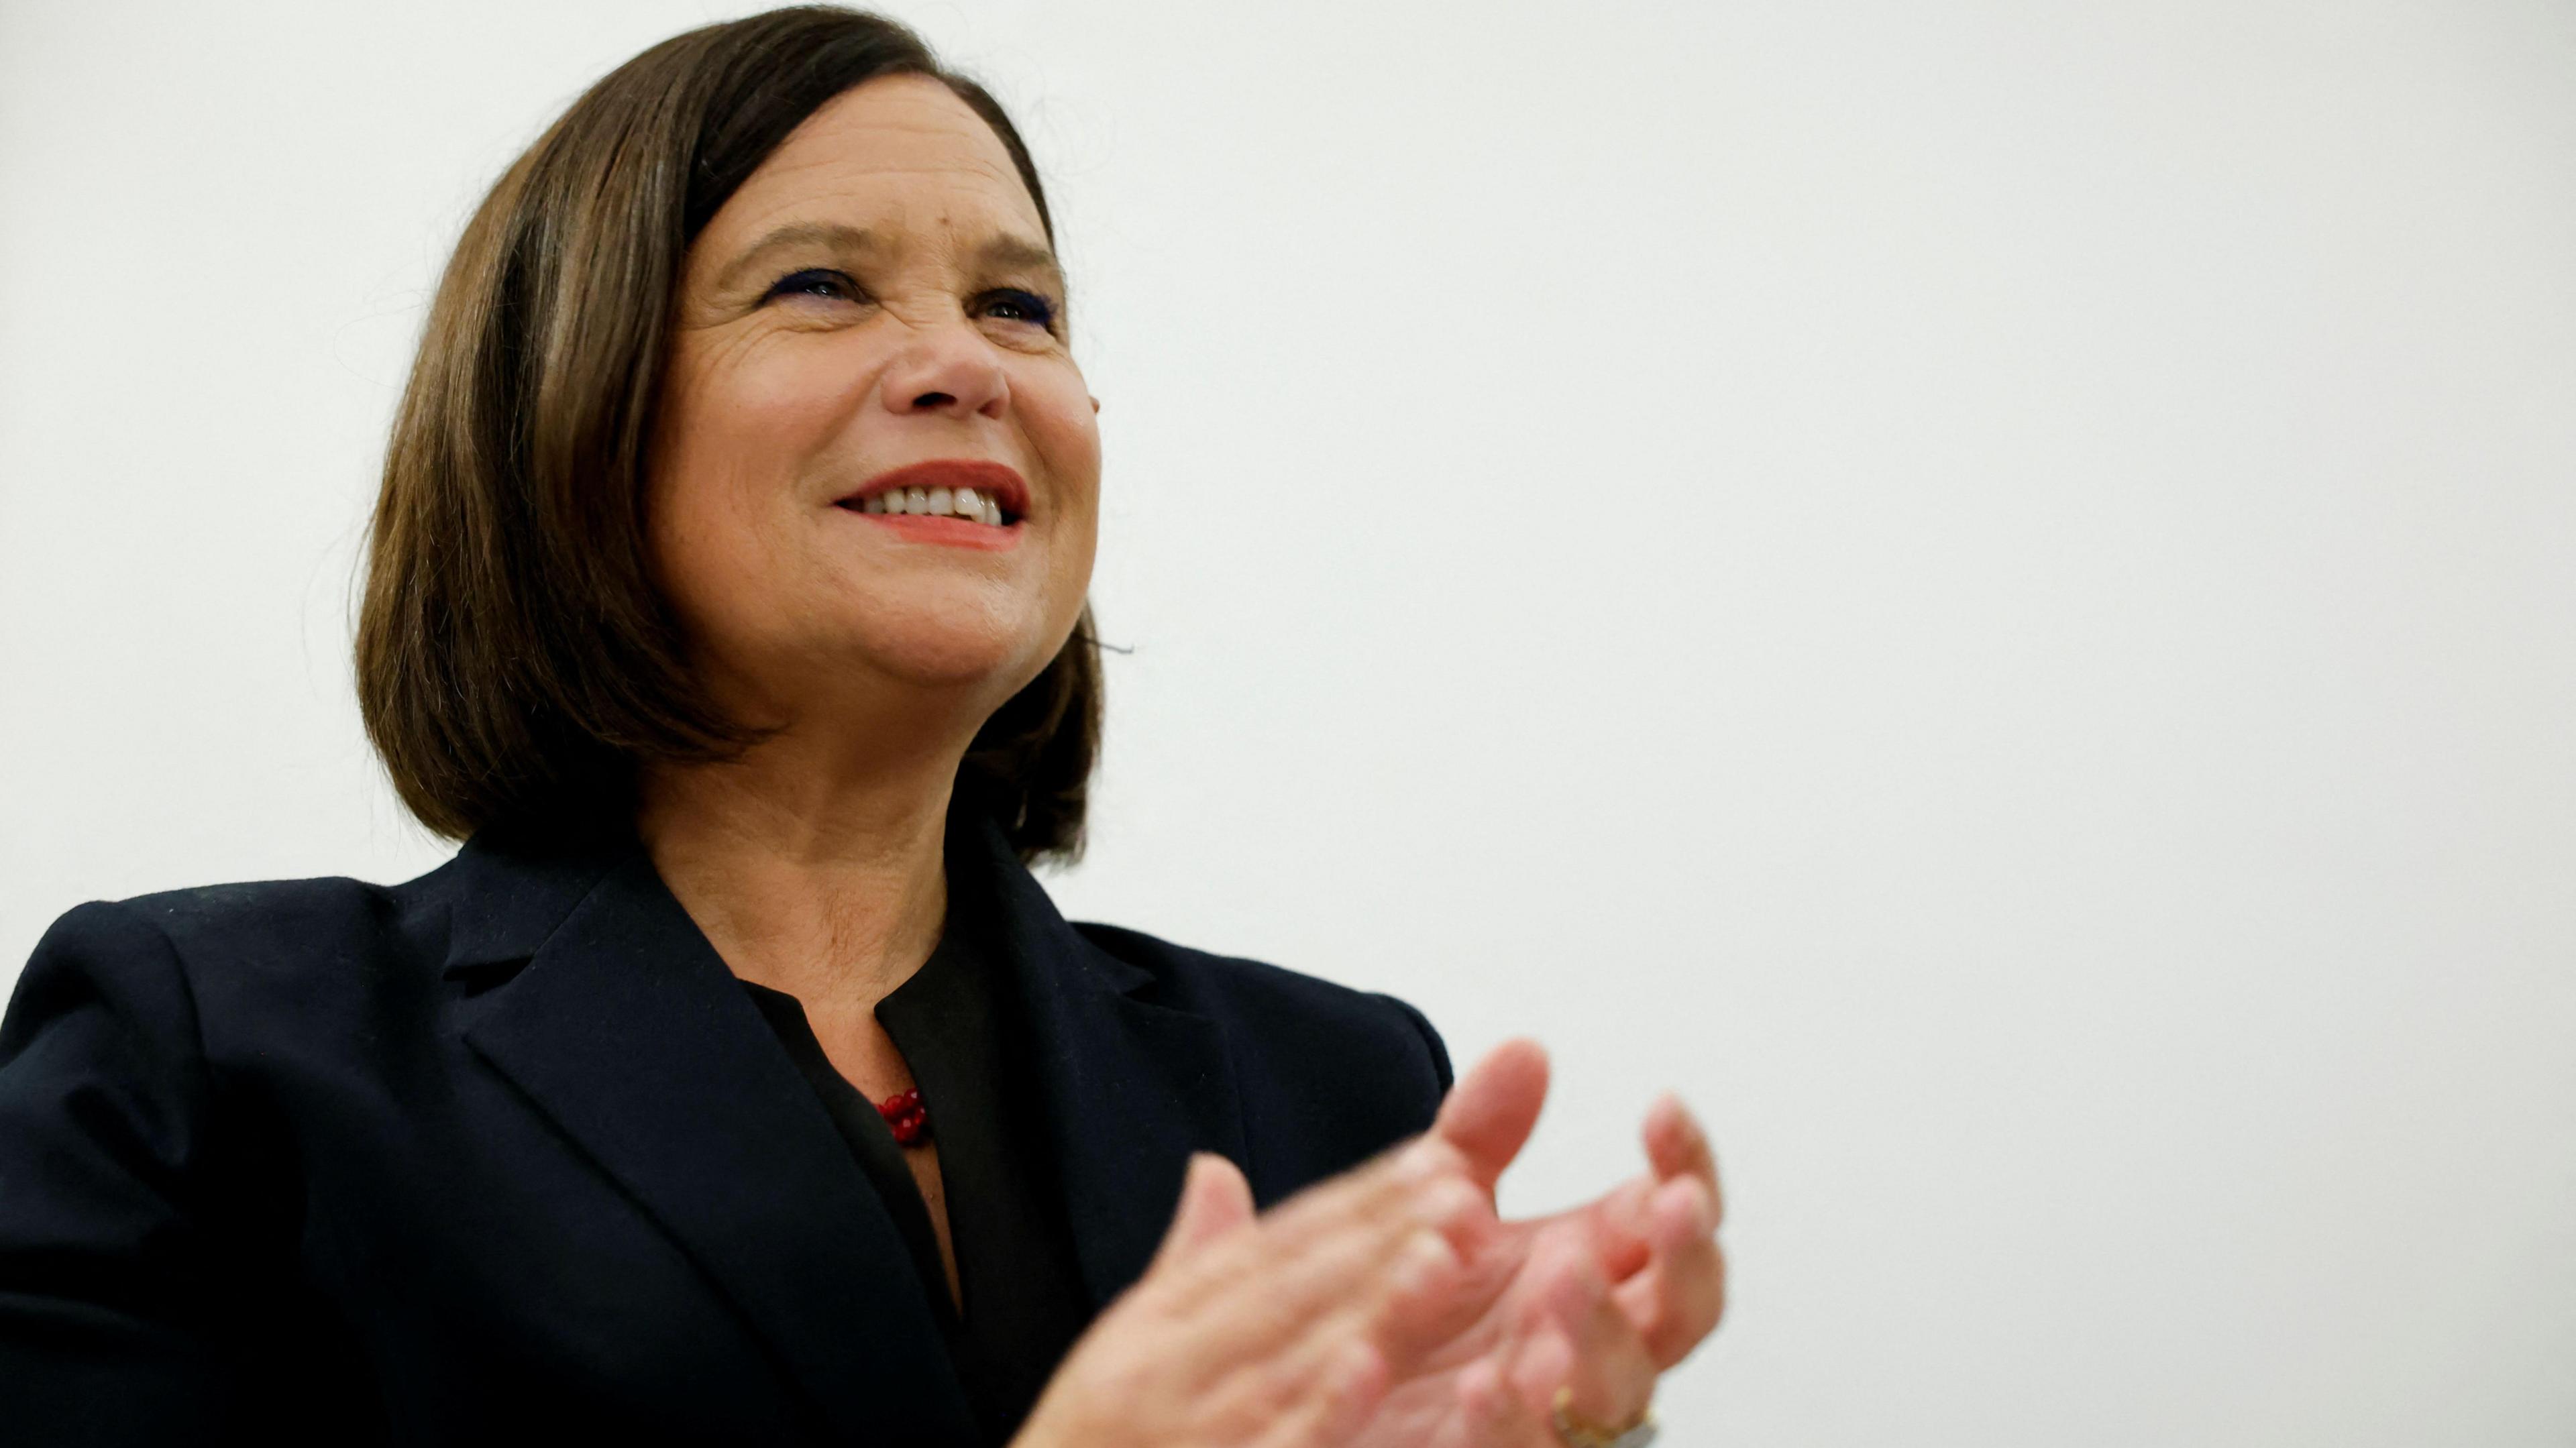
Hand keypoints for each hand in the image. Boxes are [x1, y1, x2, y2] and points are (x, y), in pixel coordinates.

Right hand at [1012, 1131, 1492, 1447]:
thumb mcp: (1132, 1349)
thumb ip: (1192, 1264)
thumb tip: (1215, 1169)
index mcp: (1161, 1323)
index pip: (1275, 1246)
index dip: (1359, 1199)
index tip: (1440, 1156)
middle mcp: (1165, 1367)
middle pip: (1289, 1289)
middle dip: (1380, 1233)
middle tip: (1465, 1185)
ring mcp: (1184, 1432)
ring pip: (1287, 1361)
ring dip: (1367, 1305)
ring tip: (1444, 1254)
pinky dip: (1316, 1413)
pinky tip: (1368, 1372)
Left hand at [1350, 1044, 1726, 1446]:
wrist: (1337, 1404)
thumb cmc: (1413, 1317)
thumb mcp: (1433, 1206)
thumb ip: (1479, 1137)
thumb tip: (1524, 1051)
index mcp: (1593, 1269)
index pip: (1673, 1218)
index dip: (1686, 1166)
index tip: (1662, 1108)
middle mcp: (1591, 1343)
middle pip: (1683, 1309)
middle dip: (1686, 1255)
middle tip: (1671, 1203)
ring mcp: (1557, 1413)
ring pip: (1618, 1388)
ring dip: (1602, 1331)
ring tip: (1566, 1271)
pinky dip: (1511, 1424)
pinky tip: (1487, 1385)